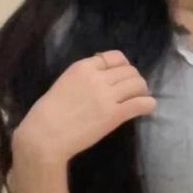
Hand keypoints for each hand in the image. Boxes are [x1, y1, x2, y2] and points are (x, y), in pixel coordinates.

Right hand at [15, 49, 156, 164]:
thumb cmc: (47, 113)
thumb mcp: (64, 83)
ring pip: (138, 84)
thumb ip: (84, 77)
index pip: (114, 57)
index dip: (123, 65)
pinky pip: (140, 103)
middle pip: (129, 70)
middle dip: (134, 79)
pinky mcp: (114, 115)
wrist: (44, 136)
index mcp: (82, 67)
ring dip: (142, 90)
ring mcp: (107, 96)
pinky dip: (148, 104)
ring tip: (139, 98)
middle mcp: (97, 78)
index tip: (122, 75)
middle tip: (133, 90)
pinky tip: (146, 107)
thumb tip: (103, 77)